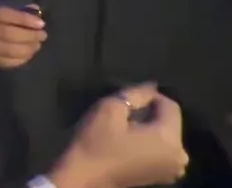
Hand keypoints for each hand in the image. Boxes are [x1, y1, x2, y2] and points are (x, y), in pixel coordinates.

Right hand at [0, 2, 46, 68]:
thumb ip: (11, 9)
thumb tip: (36, 11)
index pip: (2, 14)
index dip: (23, 19)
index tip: (40, 23)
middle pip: (7, 34)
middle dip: (29, 36)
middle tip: (42, 36)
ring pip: (6, 50)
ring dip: (26, 49)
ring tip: (36, 46)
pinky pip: (2, 62)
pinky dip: (18, 60)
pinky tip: (27, 56)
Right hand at [51, 83, 187, 187]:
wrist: (84, 177)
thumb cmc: (96, 142)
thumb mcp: (111, 108)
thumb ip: (136, 93)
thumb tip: (152, 86)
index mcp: (169, 138)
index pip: (170, 105)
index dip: (150, 97)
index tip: (126, 100)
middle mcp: (179, 155)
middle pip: (169, 121)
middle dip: (150, 113)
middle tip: (124, 114)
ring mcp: (173, 169)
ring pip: (165, 135)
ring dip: (149, 127)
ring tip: (125, 128)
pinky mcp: (163, 176)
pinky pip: (162, 150)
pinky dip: (149, 142)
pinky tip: (129, 143)